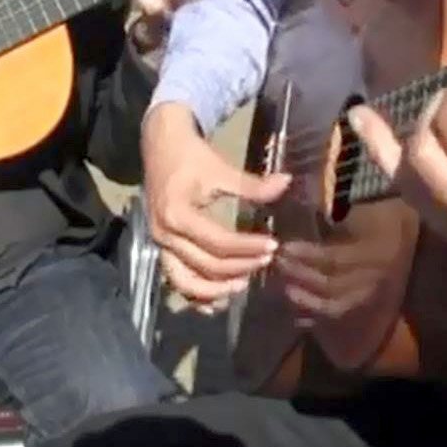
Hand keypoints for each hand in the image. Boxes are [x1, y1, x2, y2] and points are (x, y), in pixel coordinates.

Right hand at [142, 103, 288, 308]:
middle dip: (238, 268)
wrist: (160, 146)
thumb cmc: (191, 157)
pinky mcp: (161, 248)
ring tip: (244, 284)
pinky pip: (176, 280)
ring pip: (186, 283)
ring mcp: (160, 244)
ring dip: (216, 290)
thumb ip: (252, 184)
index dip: (247, 247)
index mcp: (178, 214)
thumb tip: (287, 182)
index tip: (272, 245)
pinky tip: (218, 300)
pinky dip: (196, 294)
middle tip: (266, 261)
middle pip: (205, 266)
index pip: (218, 242)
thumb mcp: (221, 168)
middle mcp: (165, 235)